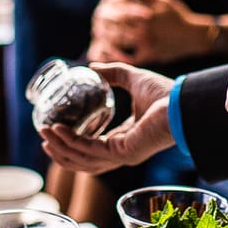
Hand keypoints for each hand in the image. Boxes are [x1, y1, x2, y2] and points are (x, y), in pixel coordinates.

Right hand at [38, 62, 176, 173]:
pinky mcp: (124, 153)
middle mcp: (123, 152)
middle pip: (84, 160)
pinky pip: (92, 151)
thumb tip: (92, 67)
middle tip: (44, 135)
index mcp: (125, 138)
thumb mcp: (132, 78)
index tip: (53, 131)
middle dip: (61, 150)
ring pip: (84, 160)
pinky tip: (59, 132)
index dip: (72, 143)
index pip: (93, 148)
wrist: (183, 101)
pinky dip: (72, 142)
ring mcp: (124, 156)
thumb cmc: (165, 93)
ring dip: (62, 148)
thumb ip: (114, 74)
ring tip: (45, 134)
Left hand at [89, 0, 204, 64]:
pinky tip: (110, 55)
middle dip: (104, 27)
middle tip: (97, 27)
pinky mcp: (150, 56)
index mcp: (146, 13)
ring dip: (106, 41)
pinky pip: (129, 59)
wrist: (194, 36)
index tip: (100, 14)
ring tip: (99, 40)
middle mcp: (145, 29)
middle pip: (117, 28)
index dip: (108, 12)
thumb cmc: (178, 15)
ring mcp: (147, 43)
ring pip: (120, 43)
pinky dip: (118, 57)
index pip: (119, 12)